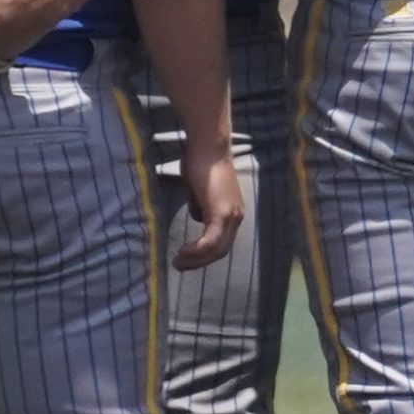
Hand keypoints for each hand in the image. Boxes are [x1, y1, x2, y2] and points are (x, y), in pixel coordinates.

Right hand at [173, 133, 244, 270]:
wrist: (207, 147)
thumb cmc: (201, 162)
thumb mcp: (199, 190)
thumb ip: (200, 205)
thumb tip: (198, 217)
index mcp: (232, 211)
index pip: (222, 241)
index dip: (205, 253)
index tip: (187, 258)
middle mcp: (236, 216)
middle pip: (221, 251)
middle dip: (199, 262)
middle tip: (180, 266)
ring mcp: (231, 216)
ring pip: (216, 250)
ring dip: (195, 260)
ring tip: (178, 263)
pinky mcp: (222, 214)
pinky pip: (210, 242)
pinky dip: (196, 251)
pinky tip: (182, 252)